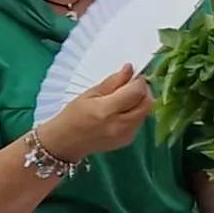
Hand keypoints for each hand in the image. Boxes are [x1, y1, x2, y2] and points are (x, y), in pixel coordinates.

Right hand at [35, 68, 155, 160]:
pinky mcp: (128, 140)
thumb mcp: (89, 94)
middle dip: (144, 90)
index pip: (136, 92)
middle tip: (132, 85)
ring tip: (125, 97)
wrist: (66, 142)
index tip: (132, 76)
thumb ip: (112, 82)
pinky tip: (123, 110)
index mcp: (106, 111)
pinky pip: (140, 121)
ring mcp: (126, 135)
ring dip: (141, 101)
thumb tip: (129, 69)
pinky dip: (137, 112)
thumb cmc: (73, 115)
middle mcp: (120, 125)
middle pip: (147, 103)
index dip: (138, 81)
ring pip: (146, 112)